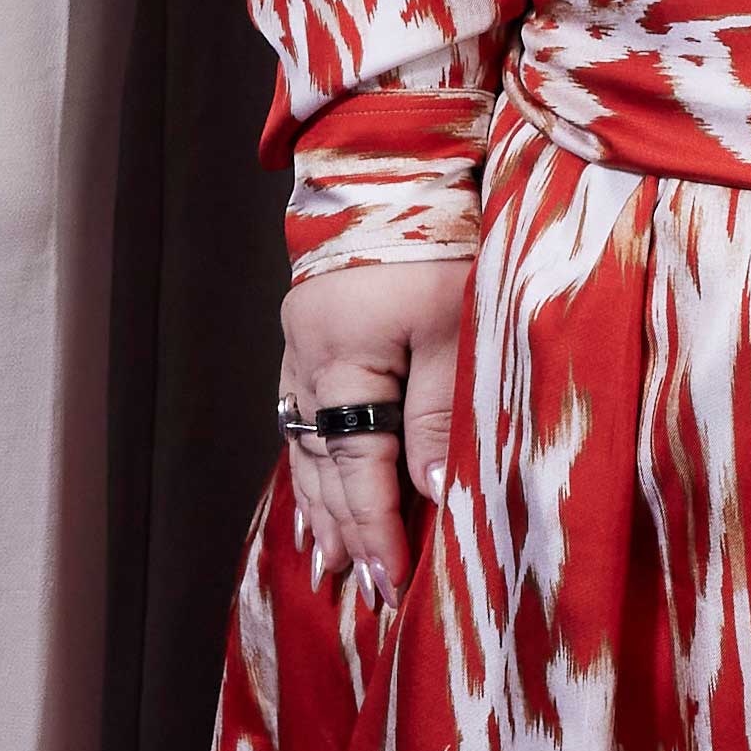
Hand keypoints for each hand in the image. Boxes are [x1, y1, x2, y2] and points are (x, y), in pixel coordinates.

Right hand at [276, 246, 470, 587]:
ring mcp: (300, 347)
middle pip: (325, 467)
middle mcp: (308, 362)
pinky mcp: (307, 332)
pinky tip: (316, 485)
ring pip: (306, 445)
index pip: (359, 470)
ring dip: (321, 504)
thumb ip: (438, 412)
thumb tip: (432, 496)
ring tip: (331, 560)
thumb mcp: (451, 323)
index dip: (377, 531)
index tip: (394, 585)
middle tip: (366, 590)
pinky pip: (302, 415)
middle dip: (346, 532)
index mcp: (341, 363)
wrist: (391, 160)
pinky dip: (313, 459)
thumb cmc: (435, 232)